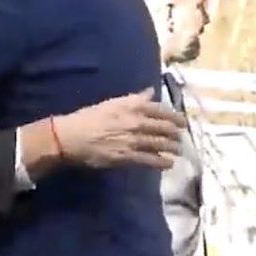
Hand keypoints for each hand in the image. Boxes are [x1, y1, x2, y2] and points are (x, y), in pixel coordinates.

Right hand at [53, 90, 183, 168]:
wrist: (72, 136)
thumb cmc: (89, 117)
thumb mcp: (113, 103)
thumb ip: (134, 98)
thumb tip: (151, 92)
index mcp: (133, 106)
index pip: (161, 110)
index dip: (175, 117)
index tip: (182, 122)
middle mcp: (137, 121)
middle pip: (164, 128)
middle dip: (176, 133)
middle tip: (182, 137)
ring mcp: (134, 140)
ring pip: (160, 143)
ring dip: (173, 147)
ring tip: (179, 150)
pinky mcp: (128, 156)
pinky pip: (150, 159)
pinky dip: (162, 162)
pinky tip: (169, 164)